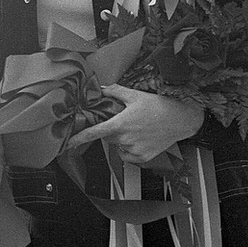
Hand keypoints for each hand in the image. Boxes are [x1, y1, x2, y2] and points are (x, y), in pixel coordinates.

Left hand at [69, 84, 203, 163]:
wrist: (181, 119)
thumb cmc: (159, 106)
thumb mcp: (135, 95)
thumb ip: (115, 92)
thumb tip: (102, 88)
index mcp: (119, 124)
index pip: (93, 133)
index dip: (78, 139)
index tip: (66, 144)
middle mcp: (124, 140)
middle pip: (107, 137)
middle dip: (112, 129)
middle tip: (127, 120)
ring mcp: (134, 151)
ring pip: (118, 146)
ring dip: (122, 139)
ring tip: (138, 128)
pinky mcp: (142, 158)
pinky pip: (127, 155)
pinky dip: (130, 148)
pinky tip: (142, 138)